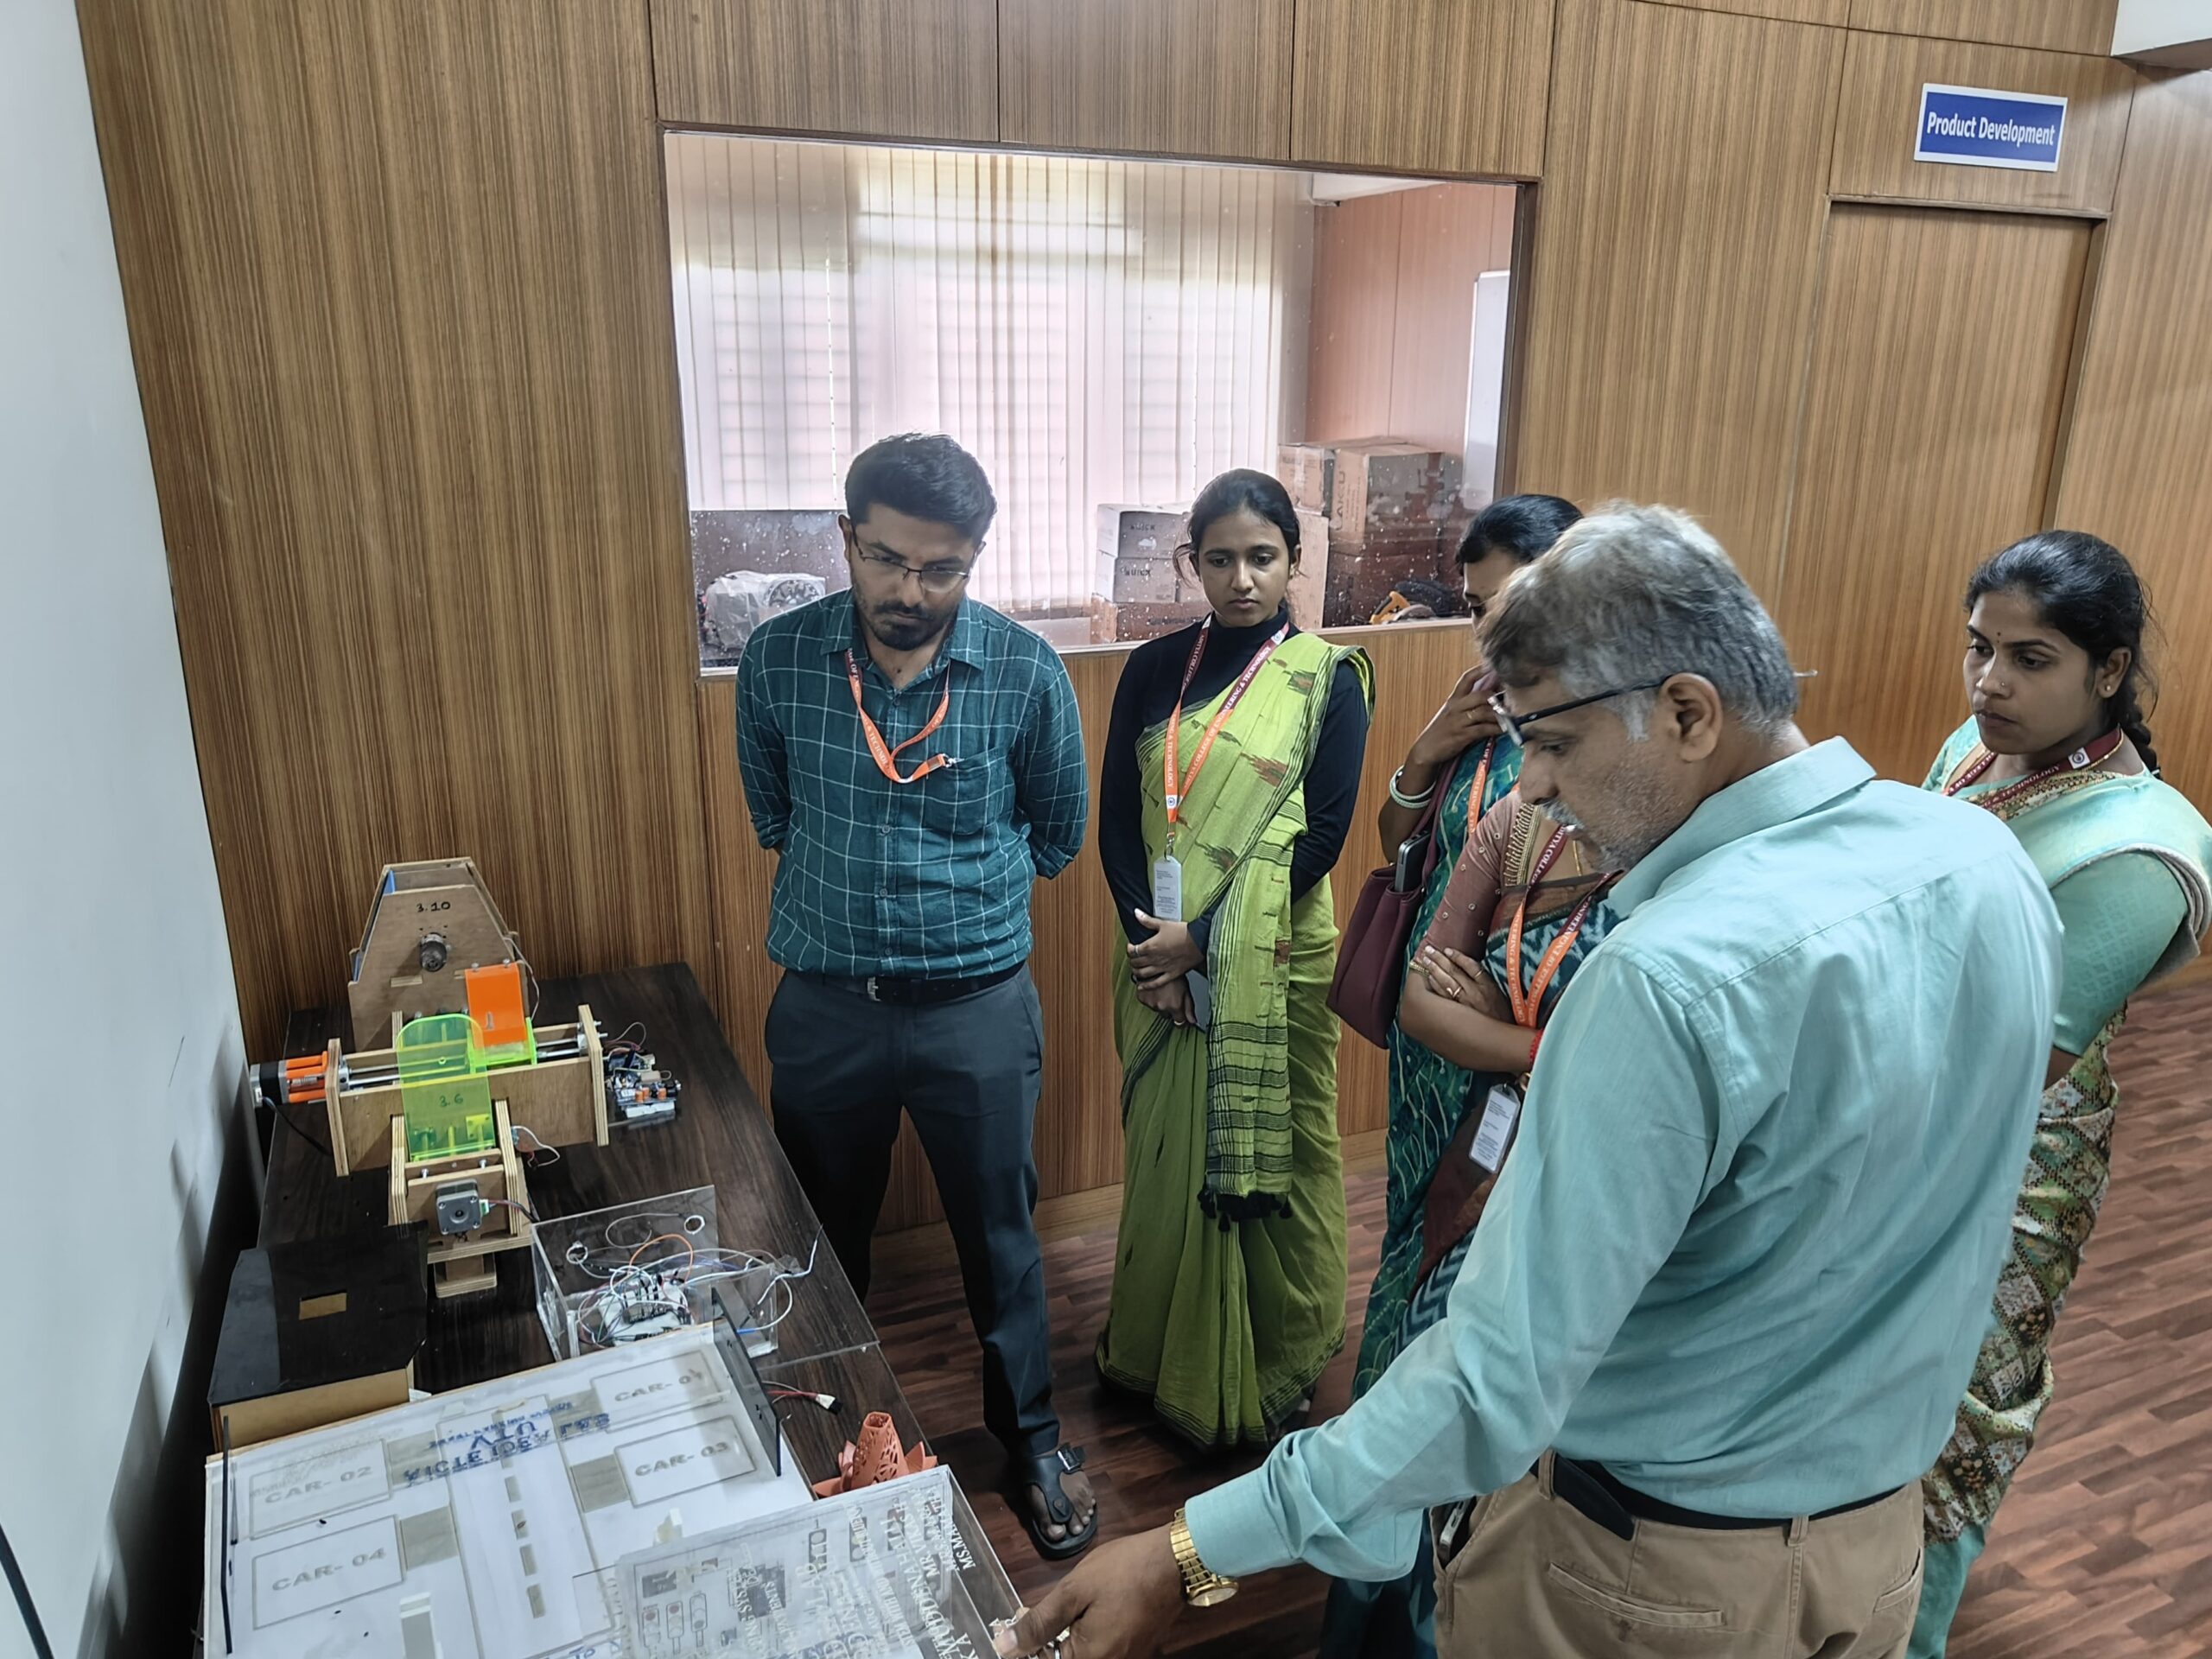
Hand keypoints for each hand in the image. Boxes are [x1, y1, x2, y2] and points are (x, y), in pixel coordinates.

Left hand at [995, 1527, 1185, 1658]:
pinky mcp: (1135, 1647)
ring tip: (1056, 1611)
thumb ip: (1039, 1622)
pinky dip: (1083, 1635)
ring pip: (1081, 1655)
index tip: (1018, 1626)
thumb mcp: (1074, 1591)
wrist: (1175, 1560)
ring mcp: (1125, 1658)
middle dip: (1045, 1643)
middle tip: (1031, 1617)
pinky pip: (1100, 1649)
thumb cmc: (1122, 1571)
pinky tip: (1079, 1612)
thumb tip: (1004, 1646)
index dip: (1028, 1647)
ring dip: (1063, 1639)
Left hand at [1129, 912, 1203, 987]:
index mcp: (1150, 946)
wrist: (1199, 942)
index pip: (1133, 950)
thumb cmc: (1183, 932)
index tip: (1130, 947)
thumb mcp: (1163, 924)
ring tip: (1135, 970)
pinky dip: (1147, 985)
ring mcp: (1162, 968)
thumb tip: (1136, 913)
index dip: (1129, 949)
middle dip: (1132, 960)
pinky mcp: (1171, 974)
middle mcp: (1154, 959)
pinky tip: (1141, 986)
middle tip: (1133, 958)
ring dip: (1136, 972)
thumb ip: (1148, 920)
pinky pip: (1156, 983)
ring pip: (1143, 973)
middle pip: (1136, 962)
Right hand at [1135, 976, 1195, 1025]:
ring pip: (1157, 1009)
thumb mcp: (1186, 990)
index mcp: (1175, 1006)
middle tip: (1171, 996)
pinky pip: (1148, 1002)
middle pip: (1167, 1015)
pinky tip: (1155, 990)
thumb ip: (1189, 1007)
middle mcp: (1162, 1007)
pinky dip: (1151, 998)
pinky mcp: (1142, 998)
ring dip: (1160, 1003)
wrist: (1158, 963)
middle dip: (1170, 1009)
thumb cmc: (1173, 974)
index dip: (1181, 1019)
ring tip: (1163, 990)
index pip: (1179, 1022)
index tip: (1182, 1017)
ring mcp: (1151, 1003)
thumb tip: (1192, 1021)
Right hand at [1405, 666, 1502, 771]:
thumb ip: (1466, 705)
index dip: (1480, 670)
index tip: (1493, 665)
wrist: (1425, 750)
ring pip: (1484, 712)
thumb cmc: (1441, 731)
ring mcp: (1458, 721)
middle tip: (1511, 700)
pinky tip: (1503, 730)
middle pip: (1480, 695)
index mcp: (1453, 700)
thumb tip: (1489, 698)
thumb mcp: (1451, 714)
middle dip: (1497, 697)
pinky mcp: (1461, 735)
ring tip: (1511, 717)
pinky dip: (1495, 729)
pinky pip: (1483, 729)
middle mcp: (1456, 707)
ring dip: (1500, 715)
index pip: (1466, 679)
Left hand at [1416, 944, 1508, 1019]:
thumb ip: (1484, 980)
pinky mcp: (1458, 1014)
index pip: (1471, 966)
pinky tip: (1429, 978)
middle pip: (1455, 971)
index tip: (1447, 950)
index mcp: (1488, 986)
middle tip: (1428, 949)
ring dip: (1434, 970)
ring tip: (1424, 960)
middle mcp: (1476, 993)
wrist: (1502, 1038)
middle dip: (1439, 959)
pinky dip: (1435, 986)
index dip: (1458, 956)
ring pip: (1446, 982)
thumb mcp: (1499, 994)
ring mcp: (1465, 1004)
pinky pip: (1444, 997)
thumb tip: (1466, 965)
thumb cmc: (1501, 1015)